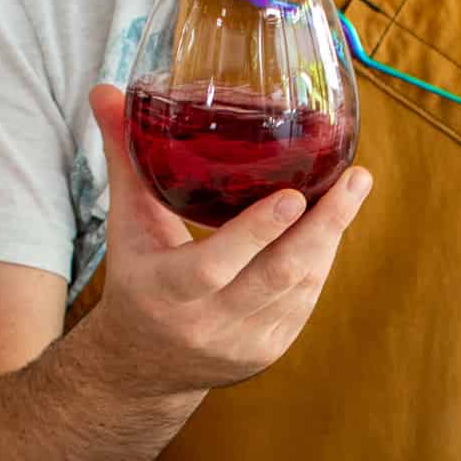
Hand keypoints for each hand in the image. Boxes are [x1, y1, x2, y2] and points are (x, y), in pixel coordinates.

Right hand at [86, 84, 372, 398]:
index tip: (294, 196)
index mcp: (165, 292)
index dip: (256, 233)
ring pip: (300, 286)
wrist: (143, 370)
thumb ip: (125, 158)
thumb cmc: (138, 281)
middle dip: (325, 226)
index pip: (214, 266)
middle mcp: (208, 324)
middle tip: (355, 178)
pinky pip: (306, 300)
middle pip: (278, 275)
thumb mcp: (126, 225)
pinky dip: (322, 259)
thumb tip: (105, 90)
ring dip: (331, 236)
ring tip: (354, 187)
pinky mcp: (269, 351)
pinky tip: (335, 224)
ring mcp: (244, 343)